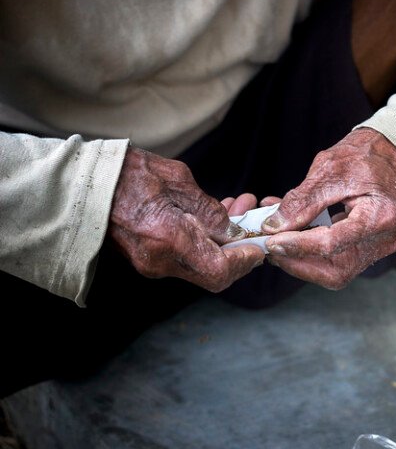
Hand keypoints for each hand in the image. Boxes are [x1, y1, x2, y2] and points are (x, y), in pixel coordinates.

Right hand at [108, 147, 264, 291]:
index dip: (245, 261)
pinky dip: (203, 243)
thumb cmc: (128, 174)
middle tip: (250, 226)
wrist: (84, 183)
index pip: (220, 270)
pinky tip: (209, 219)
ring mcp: (151, 264)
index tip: (256, 245)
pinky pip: (185, 259)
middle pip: (213, 274)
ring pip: (201, 266)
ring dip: (222, 245)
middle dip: (238, 252)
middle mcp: (160, 261)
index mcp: (169, 240)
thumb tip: (233, 229)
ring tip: (234, 211)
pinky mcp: (147, 260)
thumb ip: (209, 210)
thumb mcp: (178, 181)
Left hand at [261, 128, 395, 289]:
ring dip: (304, 260)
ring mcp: (382, 247)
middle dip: (298, 262)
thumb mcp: (330, 169)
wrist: (394, 152)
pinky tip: (297, 237)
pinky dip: (315, 253)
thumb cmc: (366, 154)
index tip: (271, 240)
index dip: (297, 245)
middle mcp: (386, 239)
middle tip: (271, 247)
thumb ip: (302, 201)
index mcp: (380, 217)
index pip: (332, 244)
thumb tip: (273, 226)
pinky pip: (342, 261)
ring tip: (280, 241)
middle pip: (336, 270)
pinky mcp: (374, 247)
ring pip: (337, 271)